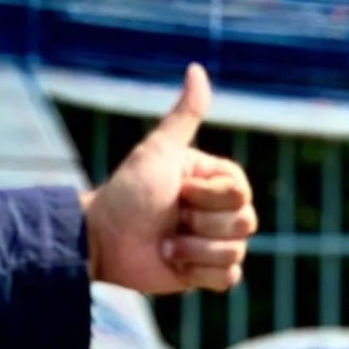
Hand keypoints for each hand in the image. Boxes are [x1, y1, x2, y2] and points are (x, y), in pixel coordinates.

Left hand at [79, 65, 256, 294]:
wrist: (102, 238)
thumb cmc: (127, 192)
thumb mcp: (158, 151)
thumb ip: (184, 116)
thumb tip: (197, 69)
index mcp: (213, 180)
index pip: (241, 191)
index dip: (210, 196)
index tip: (178, 190)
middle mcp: (218, 211)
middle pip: (245, 222)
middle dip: (202, 224)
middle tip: (170, 217)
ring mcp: (213, 242)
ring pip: (237, 251)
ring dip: (195, 249)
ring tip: (165, 244)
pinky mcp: (205, 273)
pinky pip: (229, 279)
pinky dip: (200, 272)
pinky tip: (174, 263)